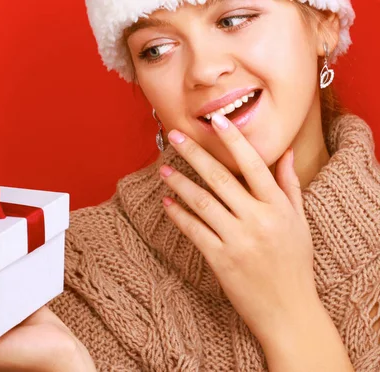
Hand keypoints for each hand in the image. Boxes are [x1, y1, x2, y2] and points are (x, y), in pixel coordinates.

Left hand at [159, 113, 317, 342]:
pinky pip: (194, 231)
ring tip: (163, 169)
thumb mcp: (299, 222)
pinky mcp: (221, 260)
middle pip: (221, 178)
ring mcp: (238, 240)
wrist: (288, 309)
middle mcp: (258, 220)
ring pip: (202, 202)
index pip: (254, 165)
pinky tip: (167, 203)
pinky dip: (179, 215)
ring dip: (180, 184)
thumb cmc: (294, 263)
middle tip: (176, 136)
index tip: (217, 121)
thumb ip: (289, 186)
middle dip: (195, 154)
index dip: (234, 141)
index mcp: (278, 207)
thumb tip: (285, 153)